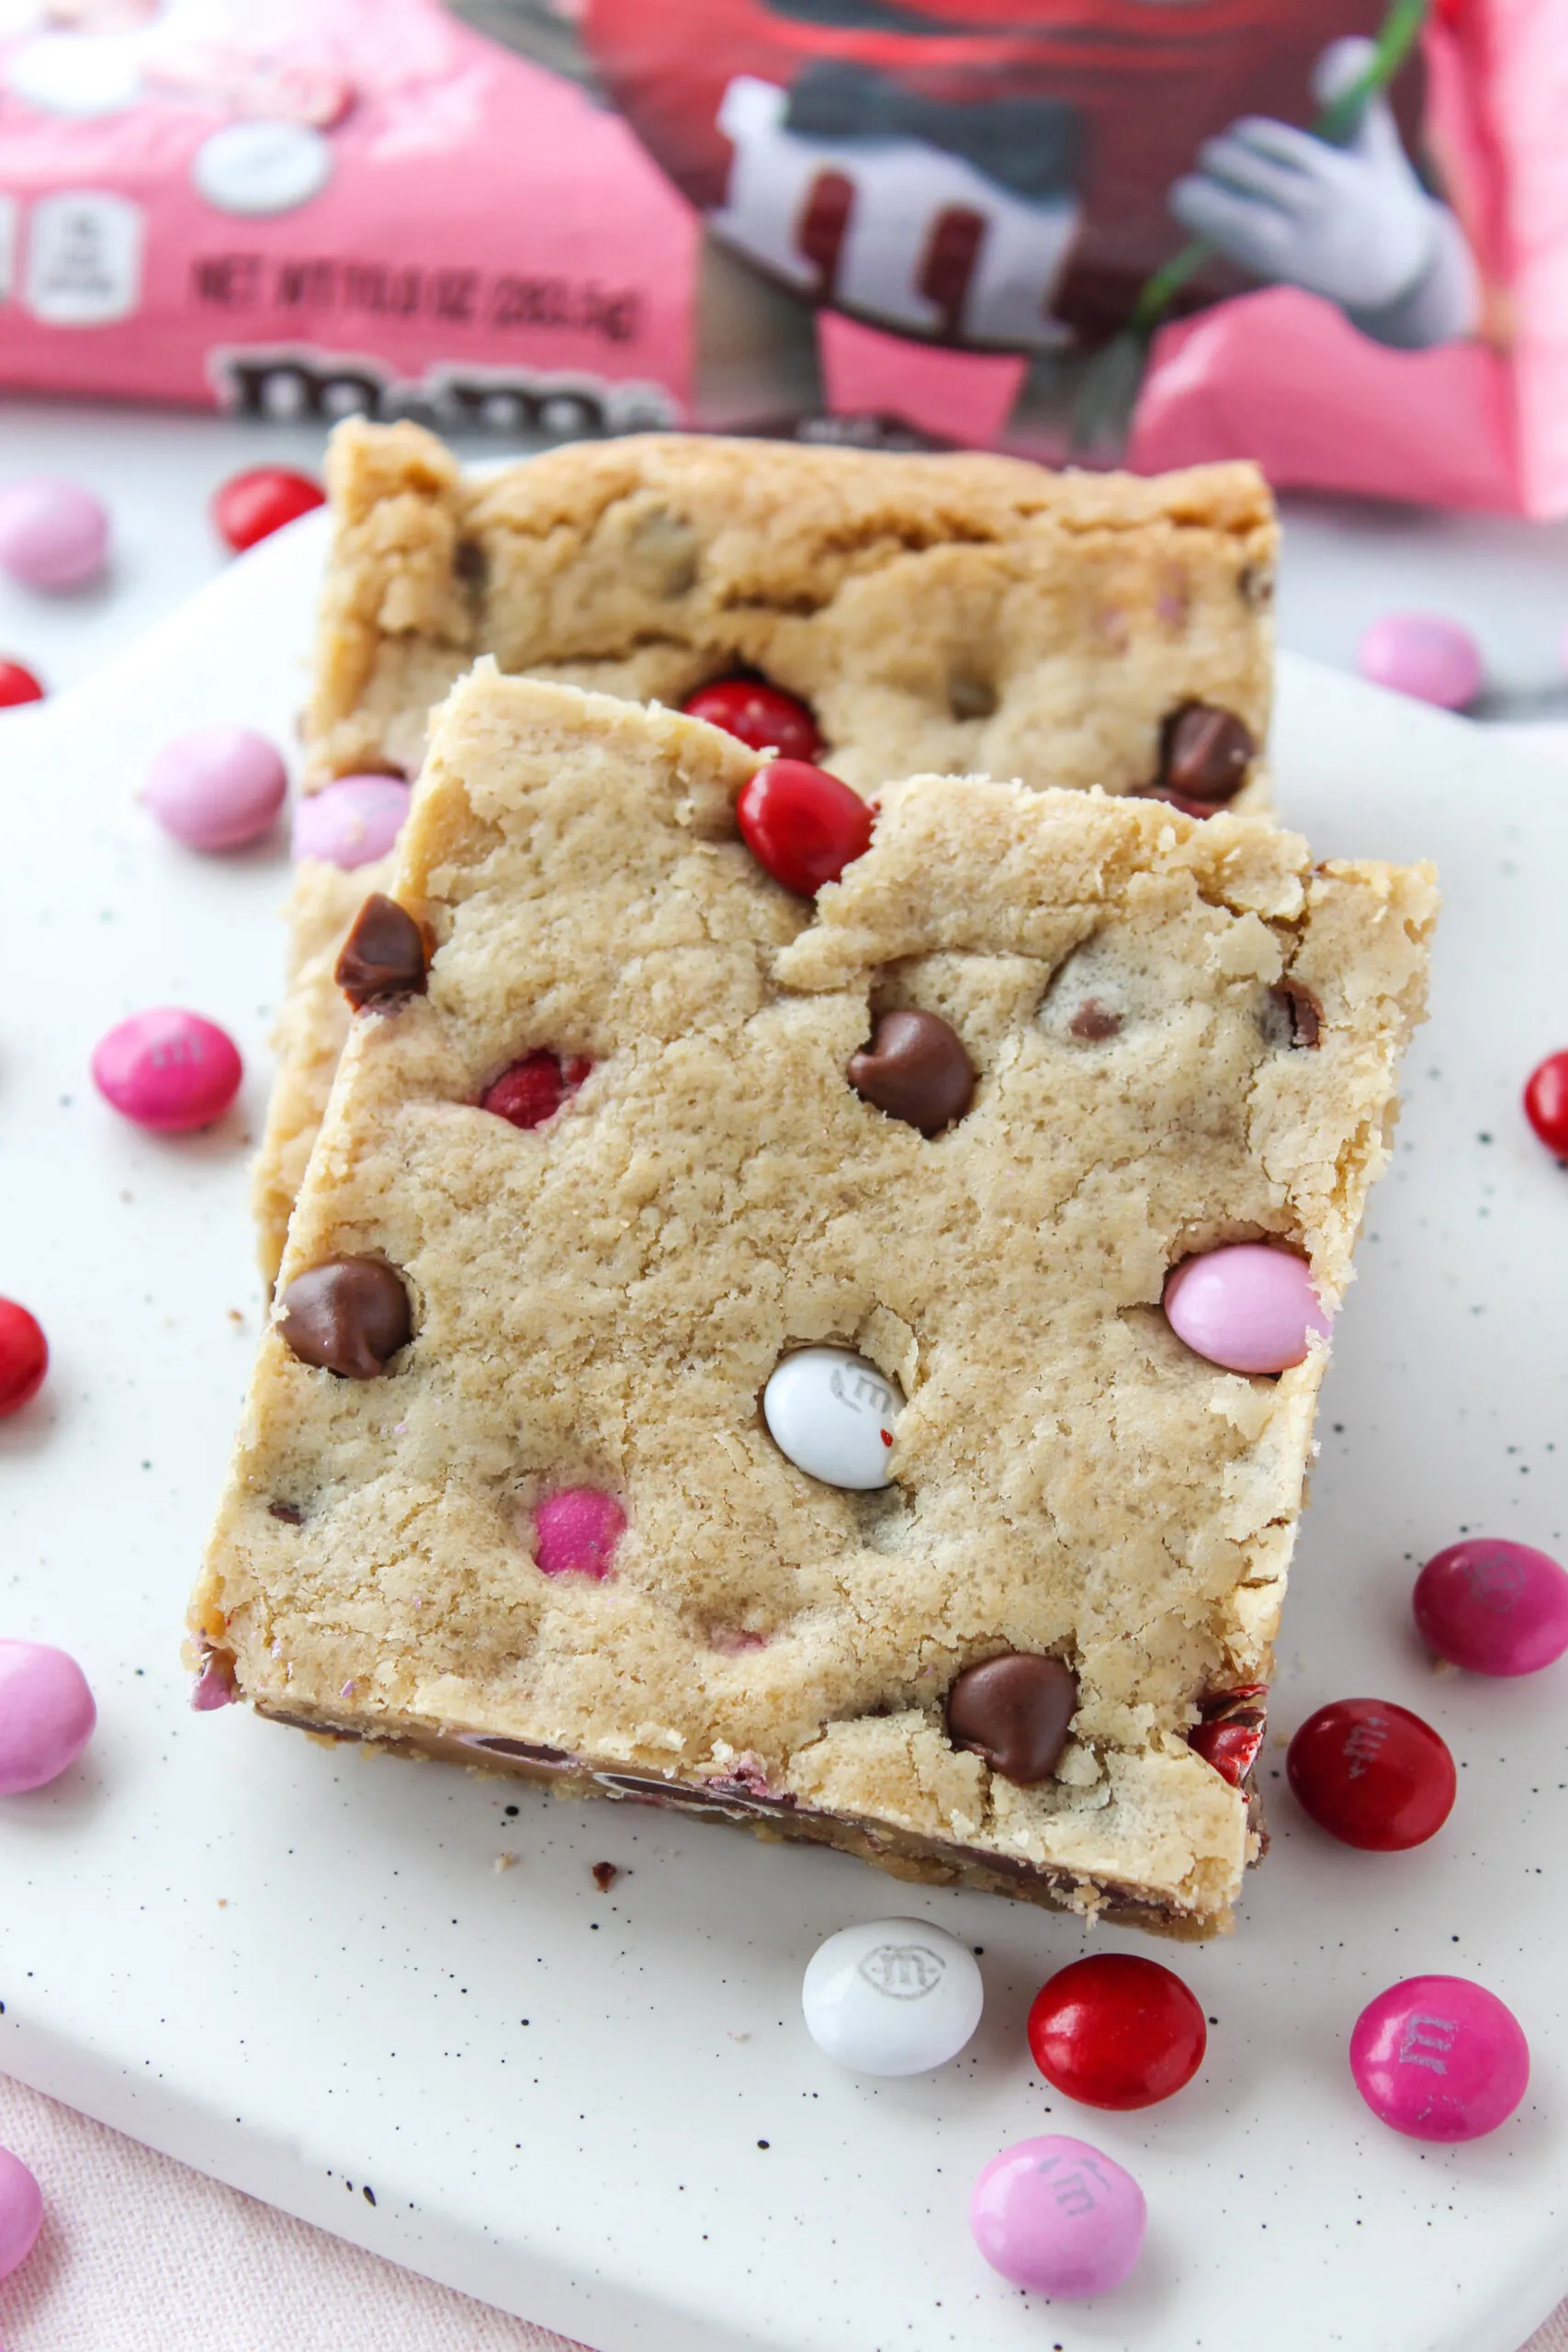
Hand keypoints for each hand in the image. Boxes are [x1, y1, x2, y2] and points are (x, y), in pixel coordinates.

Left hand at [1169, 36, 1476, 345]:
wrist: (1391, 266)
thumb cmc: (1375, 189)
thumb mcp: (1371, 138)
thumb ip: (1354, 93)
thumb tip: (1329, 61)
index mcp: (1333, 173)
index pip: (1285, 149)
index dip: (1251, 139)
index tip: (1238, 135)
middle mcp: (1314, 209)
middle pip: (1259, 184)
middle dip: (1225, 166)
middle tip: (1209, 156)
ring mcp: (1297, 243)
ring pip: (1245, 223)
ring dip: (1207, 207)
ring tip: (1185, 193)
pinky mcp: (1281, 269)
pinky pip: (1242, 249)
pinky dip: (1215, 231)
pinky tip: (1197, 216)